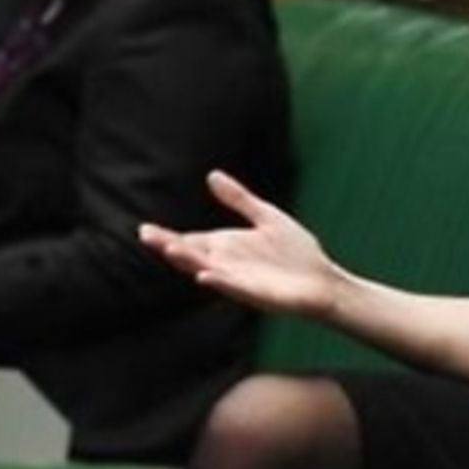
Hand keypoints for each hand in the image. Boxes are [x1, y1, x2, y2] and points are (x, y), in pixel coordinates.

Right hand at [139, 170, 341, 317]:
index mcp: (227, 246)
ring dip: (189, 261)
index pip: (190, 240)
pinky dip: (219, 281)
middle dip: (169, 246)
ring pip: (207, 270)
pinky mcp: (256, 293)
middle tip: (146, 235)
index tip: (144, 228)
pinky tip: (205, 274)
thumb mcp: (267, 217)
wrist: (325, 279)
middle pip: (192, 255)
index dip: (168, 236)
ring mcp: (240, 280)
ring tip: (170, 248)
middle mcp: (227, 264)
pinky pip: (234, 287)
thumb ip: (239, 199)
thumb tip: (212, 175)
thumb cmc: (297, 252)